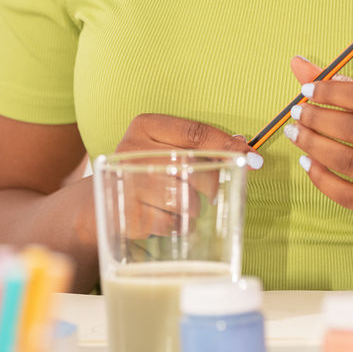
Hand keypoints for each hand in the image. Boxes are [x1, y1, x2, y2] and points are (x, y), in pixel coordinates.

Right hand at [113, 113, 260, 238]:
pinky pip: (170, 224)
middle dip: (210, 184)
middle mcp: (132, 148)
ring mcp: (127, 182)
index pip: (196, 132)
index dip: (227, 145)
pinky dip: (177, 226)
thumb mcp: (167, 149)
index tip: (253, 158)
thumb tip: (243, 145)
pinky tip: (165, 219)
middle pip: (193, 166)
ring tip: (181, 207)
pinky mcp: (126, 214)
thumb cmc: (146, 172)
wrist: (100, 203)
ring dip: (192, 208)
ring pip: (184, 199)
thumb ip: (202, 146)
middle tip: (211, 193)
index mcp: (146, 125)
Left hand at [285, 57, 352, 211]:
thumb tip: (298, 63)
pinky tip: (306, 161)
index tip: (306, 89)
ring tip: (295, 133)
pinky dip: (320, 177)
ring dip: (313, 145)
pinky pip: (345, 193)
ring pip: (346, 160)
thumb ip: (341, 85)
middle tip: (297, 112)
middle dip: (317, 119)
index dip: (331, 91)